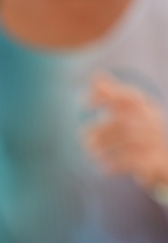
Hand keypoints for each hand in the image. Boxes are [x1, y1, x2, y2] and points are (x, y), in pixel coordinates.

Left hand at [83, 73, 167, 189]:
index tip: (84, 103)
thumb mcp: (129, 111)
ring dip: (104, 147)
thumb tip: (95, 74)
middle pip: (123, 122)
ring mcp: (154, 141)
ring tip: (90, 151)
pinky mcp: (153, 160)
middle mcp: (152, 121)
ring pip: (126, 142)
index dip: (105, 96)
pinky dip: (114, 164)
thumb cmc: (140, 131)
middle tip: (83, 137)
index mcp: (146, 106)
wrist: (165, 160)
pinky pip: (130, 161)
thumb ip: (112, 93)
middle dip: (99, 130)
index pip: (127, 96)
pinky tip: (103, 168)